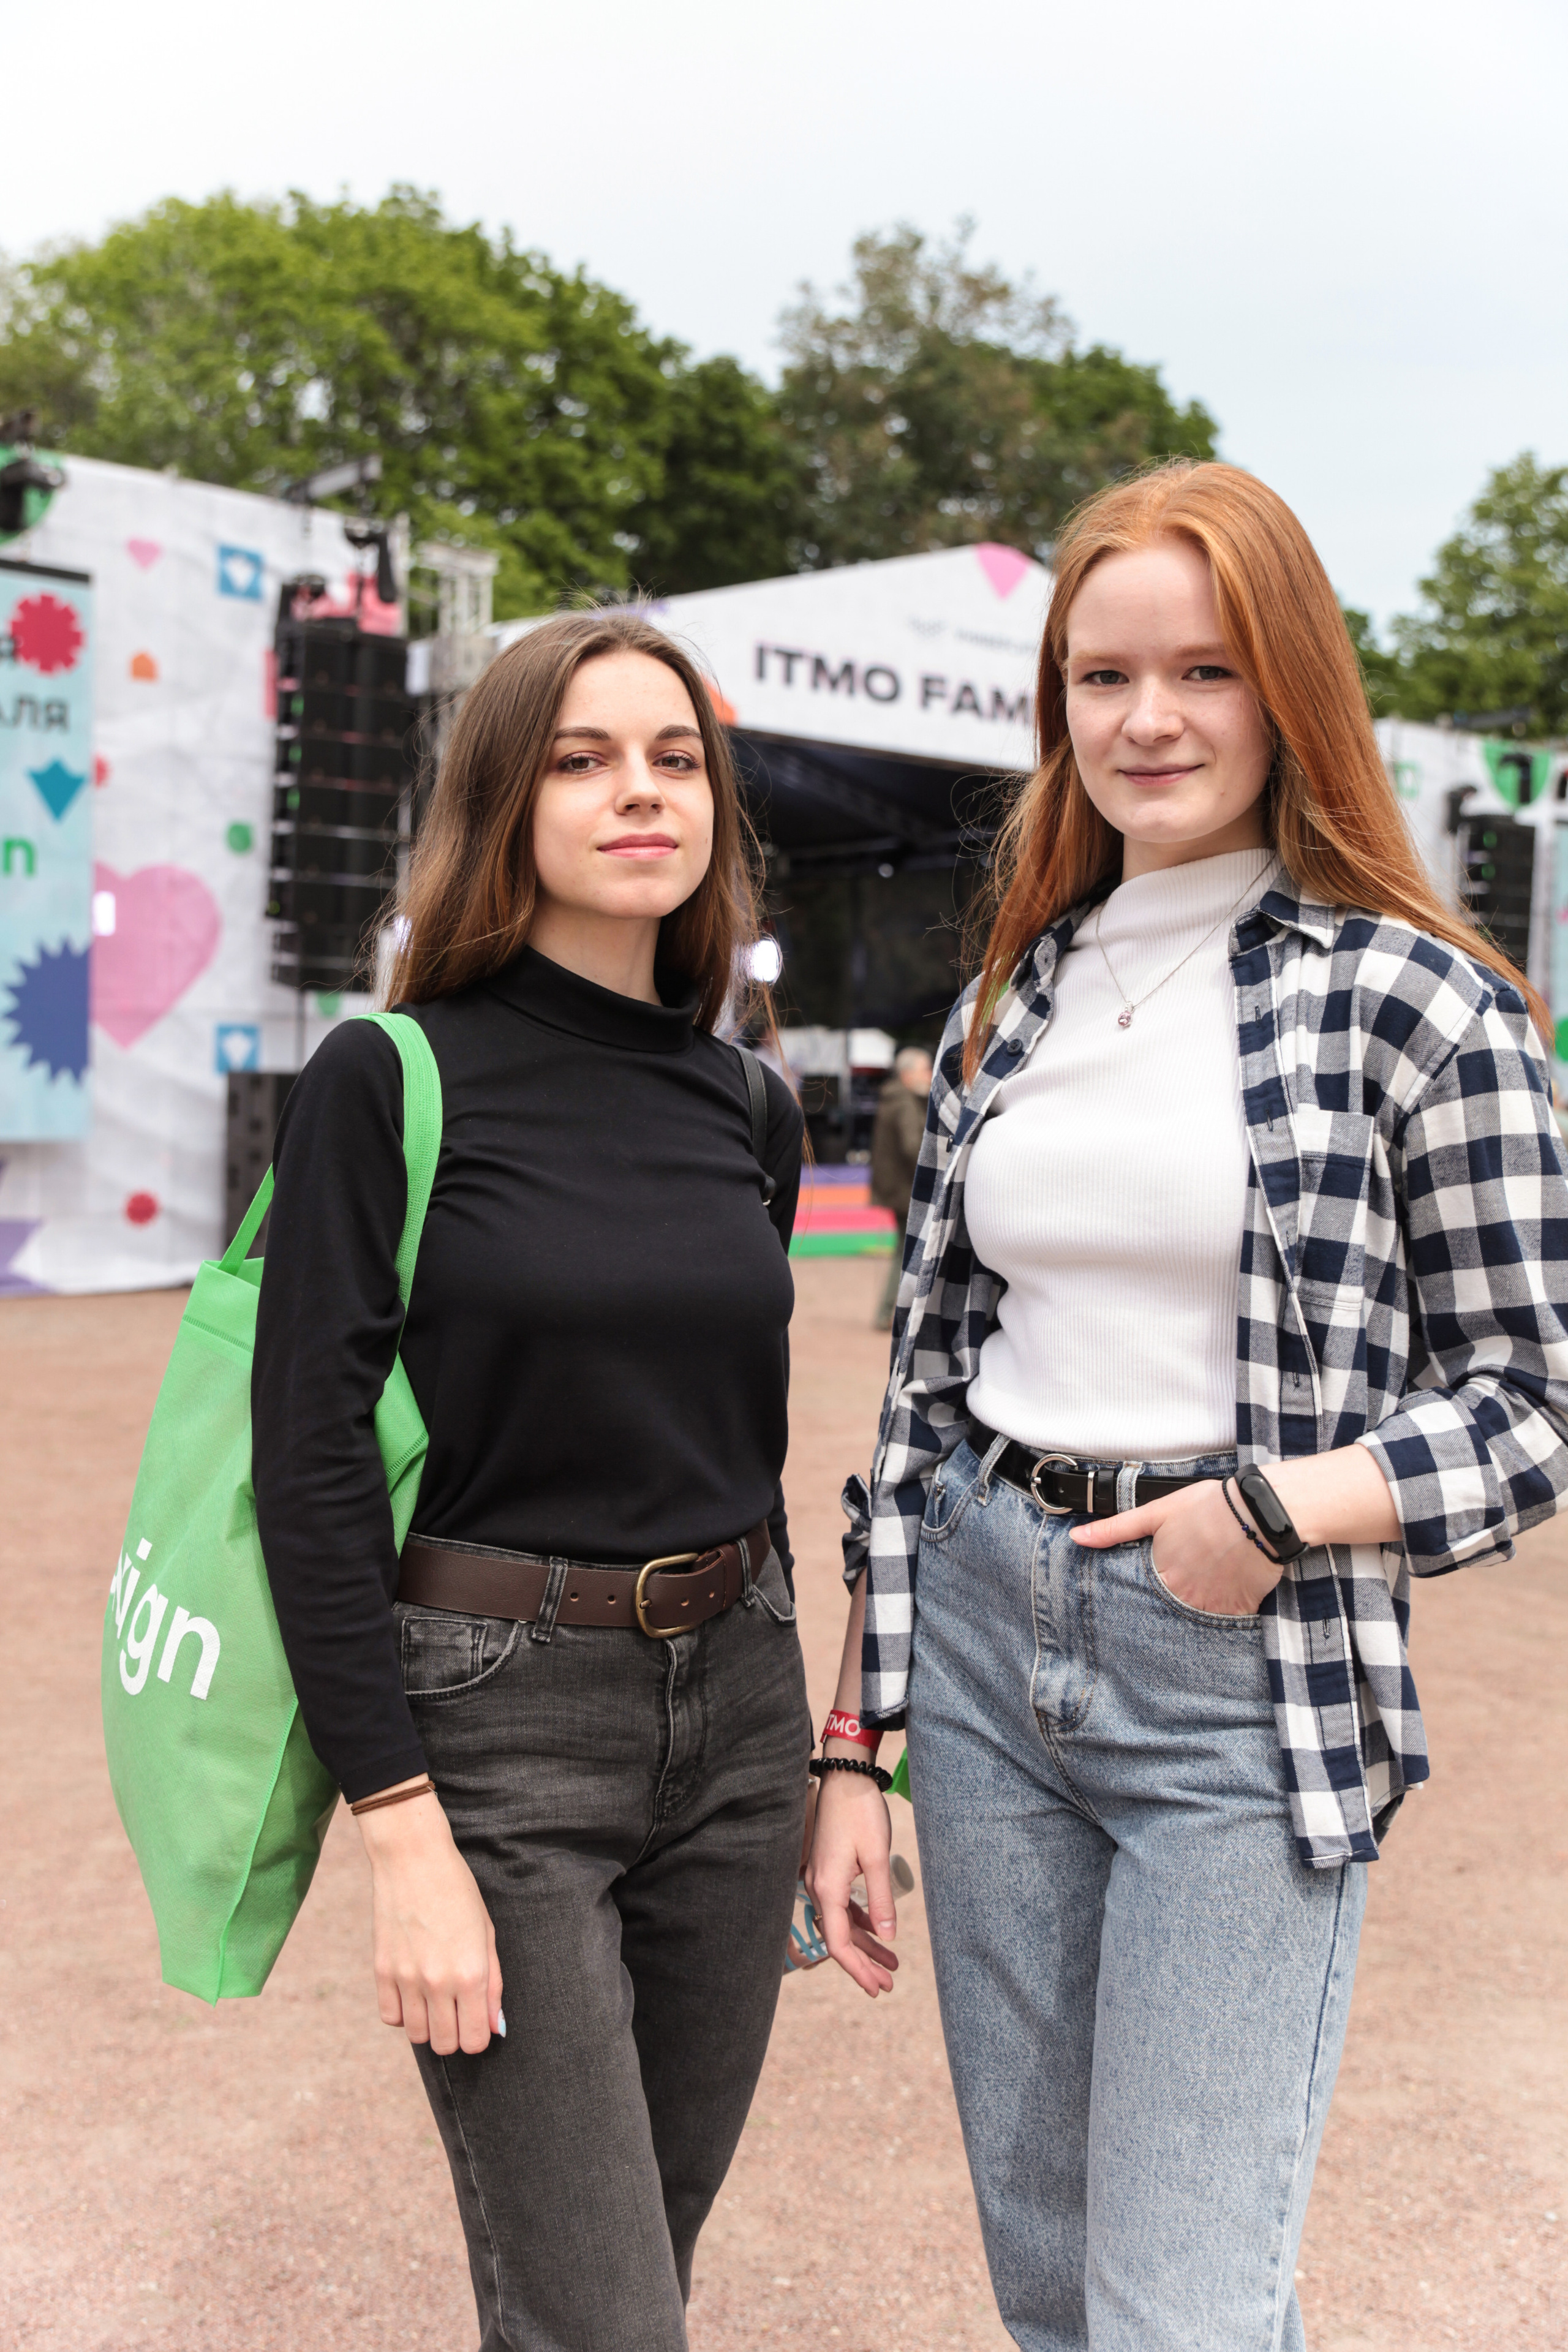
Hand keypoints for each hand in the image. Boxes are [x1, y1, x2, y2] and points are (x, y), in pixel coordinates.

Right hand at [356, 1784, 502, 2054]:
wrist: (414, 1859)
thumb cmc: (458, 1892)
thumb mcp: (487, 1934)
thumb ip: (492, 1985)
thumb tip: (494, 2027)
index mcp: (471, 1973)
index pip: (474, 2041)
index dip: (477, 2036)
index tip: (476, 2021)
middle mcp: (438, 1982)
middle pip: (445, 2045)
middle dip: (454, 2035)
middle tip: (456, 2010)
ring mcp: (406, 1978)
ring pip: (416, 2036)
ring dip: (428, 2024)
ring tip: (434, 1999)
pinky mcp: (381, 1971)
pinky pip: (390, 2017)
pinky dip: (402, 2012)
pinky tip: (412, 1990)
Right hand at [804, 1762, 899, 1997]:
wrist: (846, 1777)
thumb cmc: (861, 1813)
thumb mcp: (877, 1857)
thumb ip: (881, 1899)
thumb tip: (887, 1937)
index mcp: (827, 1888)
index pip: (838, 1943)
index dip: (858, 1969)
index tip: (877, 1987)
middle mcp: (818, 1887)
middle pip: (839, 1937)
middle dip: (863, 1964)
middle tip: (888, 1985)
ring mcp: (821, 1878)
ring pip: (842, 1922)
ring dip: (865, 1944)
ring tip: (891, 1964)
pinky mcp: (828, 1868)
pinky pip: (842, 1905)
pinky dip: (859, 1921)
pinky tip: (877, 1931)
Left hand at [1072, 1477, 1282, 1614]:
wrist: (1258, 1512)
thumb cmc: (1208, 1507)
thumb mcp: (1155, 1513)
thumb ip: (1115, 1529)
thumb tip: (1077, 1538)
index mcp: (1161, 1575)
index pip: (1144, 1594)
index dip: (1150, 1586)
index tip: (1155, 1582)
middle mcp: (1183, 1597)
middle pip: (1170, 1607)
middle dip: (1174, 1597)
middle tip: (1187, 1577)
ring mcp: (1212, 1607)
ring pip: (1197, 1614)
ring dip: (1198, 1603)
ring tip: (1208, 1581)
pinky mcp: (1240, 1609)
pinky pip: (1227, 1619)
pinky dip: (1225, 1608)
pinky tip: (1228, 1587)